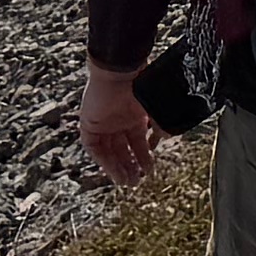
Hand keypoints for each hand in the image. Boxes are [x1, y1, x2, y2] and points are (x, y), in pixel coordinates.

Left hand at [81, 63, 158, 183]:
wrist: (120, 72)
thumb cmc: (141, 86)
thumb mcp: (157, 109)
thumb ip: (163, 124)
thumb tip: (166, 137)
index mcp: (134, 116)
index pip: (138, 142)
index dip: (144, 157)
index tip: (150, 171)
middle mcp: (118, 121)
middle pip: (123, 149)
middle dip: (130, 166)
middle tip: (136, 183)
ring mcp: (103, 122)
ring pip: (108, 151)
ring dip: (117, 167)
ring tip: (127, 182)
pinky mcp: (89, 124)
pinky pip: (93, 147)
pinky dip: (103, 160)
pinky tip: (113, 170)